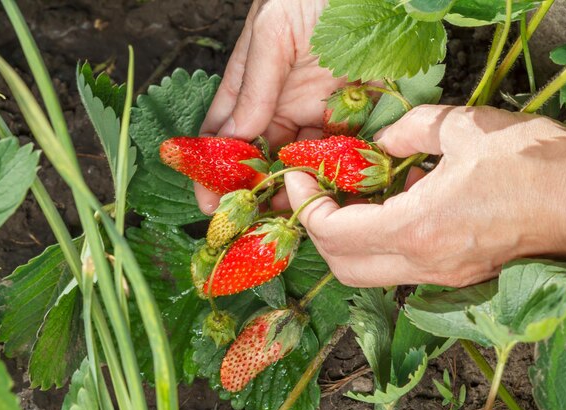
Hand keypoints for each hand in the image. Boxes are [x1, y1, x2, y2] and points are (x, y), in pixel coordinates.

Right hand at [196, 0, 344, 213]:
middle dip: (256, 189)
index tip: (206, 202)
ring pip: (304, 160)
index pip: (226, 132)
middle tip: (251, 222)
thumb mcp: (273, 31)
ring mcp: (321, 109)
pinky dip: (339, 173)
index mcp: (255, 84)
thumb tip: (233, 134)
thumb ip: (254, 85)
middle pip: (265, 155)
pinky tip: (332, 194)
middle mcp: (285, 102)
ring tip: (291, 216)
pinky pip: (347, 149)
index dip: (213, 167)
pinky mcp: (359, 111)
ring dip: (297, 188)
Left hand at [285, 105, 565, 286]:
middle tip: (313, 193)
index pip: (334, 232)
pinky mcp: (456, 275)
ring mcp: (440, 275)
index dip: (306, 205)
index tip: (298, 177)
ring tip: (348, 197)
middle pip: (341, 266)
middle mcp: (423, 262)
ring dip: (345, 239)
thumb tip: (382, 142)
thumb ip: (410, 130)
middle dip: (316, 230)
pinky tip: (391, 206)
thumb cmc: (536, 165)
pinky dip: (378, 242)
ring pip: (367, 273)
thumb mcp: (465, 127)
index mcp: (418, 227)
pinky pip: (398, 267)